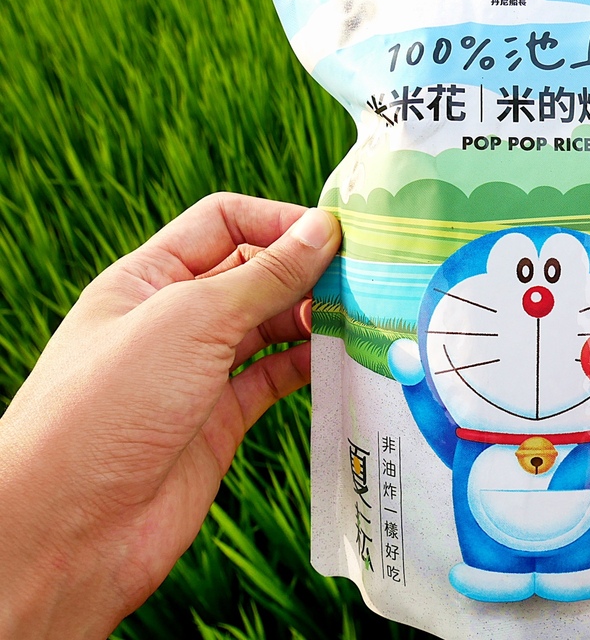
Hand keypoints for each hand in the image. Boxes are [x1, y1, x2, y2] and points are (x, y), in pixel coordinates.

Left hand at [0, 193, 339, 638]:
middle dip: (303, 270)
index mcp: (148, 278)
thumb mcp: (190, 321)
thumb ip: (264, 275)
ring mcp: (198, 372)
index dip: (277, 221)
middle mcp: (173, 319)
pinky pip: (274, 378)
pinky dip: (308, 366)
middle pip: (252, 273)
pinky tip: (336, 360)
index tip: (334, 234)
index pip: (222, 222)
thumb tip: (321, 227)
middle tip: (359, 280)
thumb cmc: (109, 407)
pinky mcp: (220, 420)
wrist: (68, 530)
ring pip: (269, 327)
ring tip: (354, 319)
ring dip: (311, 318)